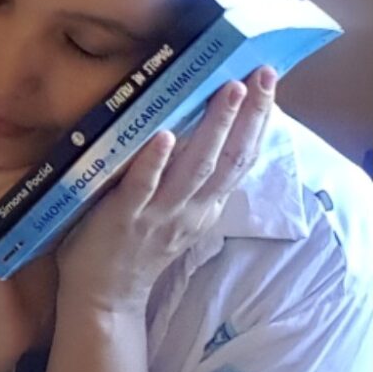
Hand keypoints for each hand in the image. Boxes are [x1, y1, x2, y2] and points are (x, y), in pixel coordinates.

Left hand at [56, 66, 276, 314]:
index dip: (257, 121)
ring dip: (213, 129)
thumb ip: (187, 179)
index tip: (268, 82)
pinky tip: (164, 136)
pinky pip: (142, 188)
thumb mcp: (174, 212)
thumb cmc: (133, 245)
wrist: (104, 296)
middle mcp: (190, 209)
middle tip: (260, 75)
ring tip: (227, 92)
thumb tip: (193, 126)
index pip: (240, 158)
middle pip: (228, 158)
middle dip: (247, 116)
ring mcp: (159, 215)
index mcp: (204, 205)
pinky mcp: (124, 219)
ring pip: (194, 168)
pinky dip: (154, 162)